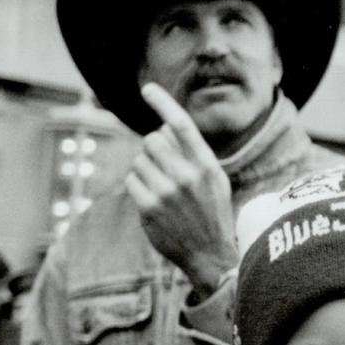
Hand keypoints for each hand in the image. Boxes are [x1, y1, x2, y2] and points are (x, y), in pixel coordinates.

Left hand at [124, 83, 236, 297]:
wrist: (211, 255)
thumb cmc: (211, 213)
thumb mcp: (214, 181)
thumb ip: (191, 154)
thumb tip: (162, 129)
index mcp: (208, 165)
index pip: (181, 125)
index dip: (163, 103)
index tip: (147, 89)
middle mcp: (188, 175)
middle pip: (152, 141)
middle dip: (153, 151)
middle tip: (164, 169)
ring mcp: (167, 192)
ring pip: (138, 161)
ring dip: (144, 170)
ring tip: (162, 189)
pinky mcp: (149, 207)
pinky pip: (131, 181)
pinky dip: (137, 187)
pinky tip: (152, 201)